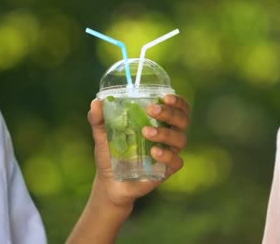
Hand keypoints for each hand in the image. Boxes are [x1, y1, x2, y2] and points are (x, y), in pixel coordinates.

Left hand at [87, 94, 189, 209]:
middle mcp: (168, 135)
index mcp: (158, 122)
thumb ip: (98, 119)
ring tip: (146, 132)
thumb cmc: (110, 153)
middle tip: (152, 110)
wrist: (109, 182)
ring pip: (180, 139)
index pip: (177, 107)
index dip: (177, 101)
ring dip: (166, 133)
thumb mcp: (102, 134)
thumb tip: (96, 102)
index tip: (165, 97)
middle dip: (170, 113)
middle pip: (182, 120)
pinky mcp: (167, 170)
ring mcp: (168, 152)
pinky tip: (153, 152)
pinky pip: (176, 161)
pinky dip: (166, 155)